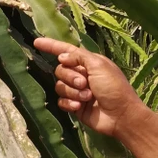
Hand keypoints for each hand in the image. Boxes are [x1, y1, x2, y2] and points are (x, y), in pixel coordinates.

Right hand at [33, 37, 147, 136]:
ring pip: (60, 86)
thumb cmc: (114, 87)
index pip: (66, 51)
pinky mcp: (75, 106)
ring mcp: (77, 91)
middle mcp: (82, 75)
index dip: (51, 46)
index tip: (36, 42)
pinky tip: (79, 107)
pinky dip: (69, 103)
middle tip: (85, 83)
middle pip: (60, 70)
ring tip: (88, 97)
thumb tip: (61, 57)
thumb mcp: (99, 66)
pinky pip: (61, 101)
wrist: (120, 115)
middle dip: (70, 77)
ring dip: (73, 92)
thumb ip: (79, 57)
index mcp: (89, 62)